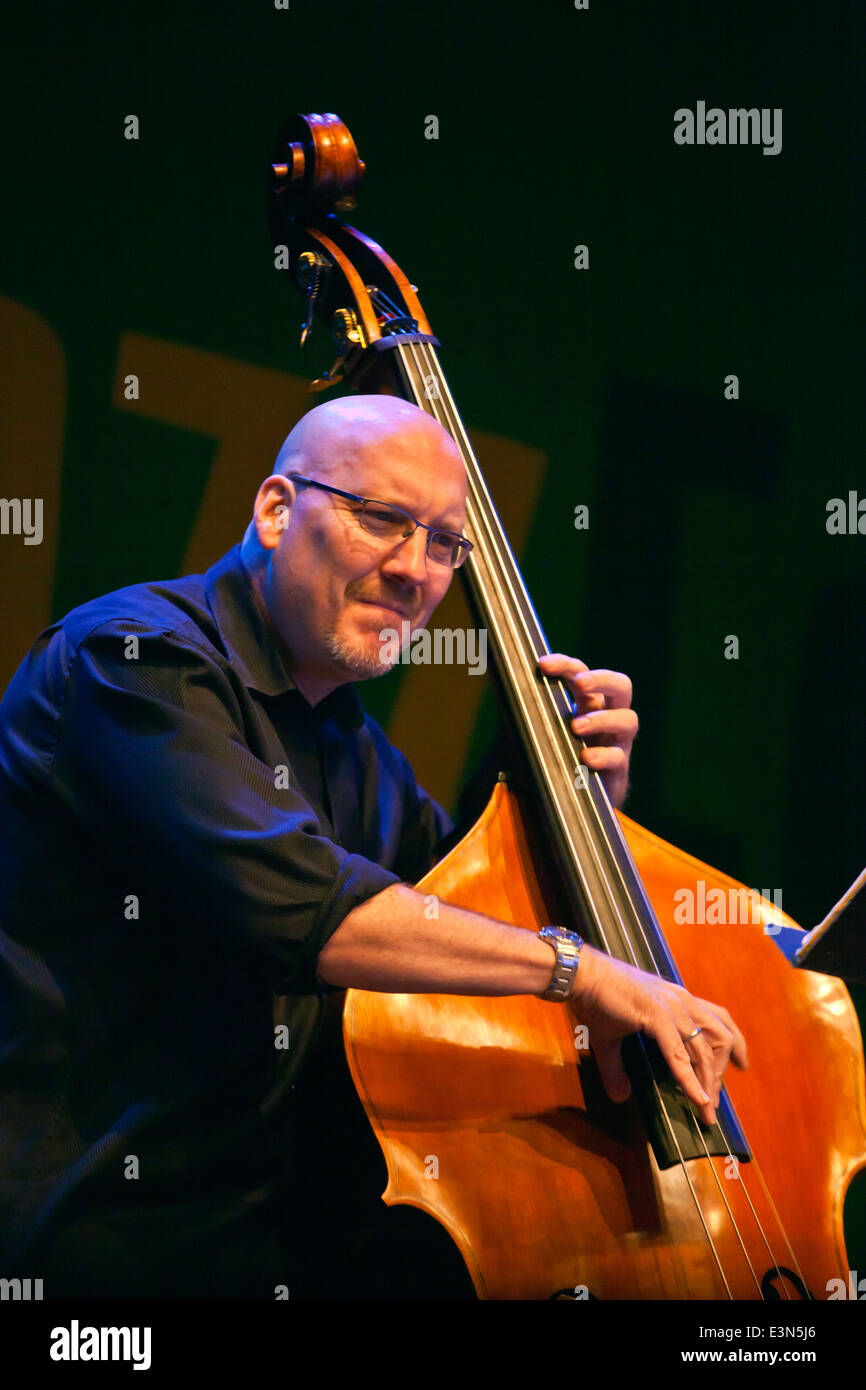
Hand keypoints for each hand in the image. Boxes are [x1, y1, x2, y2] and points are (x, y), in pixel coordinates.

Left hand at [537, 653, 637, 808]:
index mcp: (586, 703)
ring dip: (601, 718)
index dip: (565, 665)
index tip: (543, 665)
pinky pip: (618, 758)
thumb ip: (523, 713)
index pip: (581, 673)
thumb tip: (499, 689)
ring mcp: (617, 743)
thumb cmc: (553, 758)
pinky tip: (586, 759)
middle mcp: (607, 717)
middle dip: (600, 679)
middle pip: (621, 686)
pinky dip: (603, 756)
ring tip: (576, 727)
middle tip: (579, 683)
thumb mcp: (537, 731)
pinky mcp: (618, 770)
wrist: (571, 802)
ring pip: (628, 719)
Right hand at [569, 944, 747, 1126]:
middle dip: (720, 1072)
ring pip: (705, 1048)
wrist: (581, 977)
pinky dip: (690, 1079)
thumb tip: (620, 1097)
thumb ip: (618, 1068)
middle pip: (720, 1036)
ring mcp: (671, 1007)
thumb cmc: (596, 1000)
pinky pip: (680, 1053)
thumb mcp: (612, 1037)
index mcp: (677, 999)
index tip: (742, 1064)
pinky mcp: (657, 1015)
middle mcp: (681, 1000)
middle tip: (714, 1102)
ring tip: (706, 1107)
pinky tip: (696, 1098)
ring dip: (709, 1080)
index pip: (719, 1019)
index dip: (735, 1042)